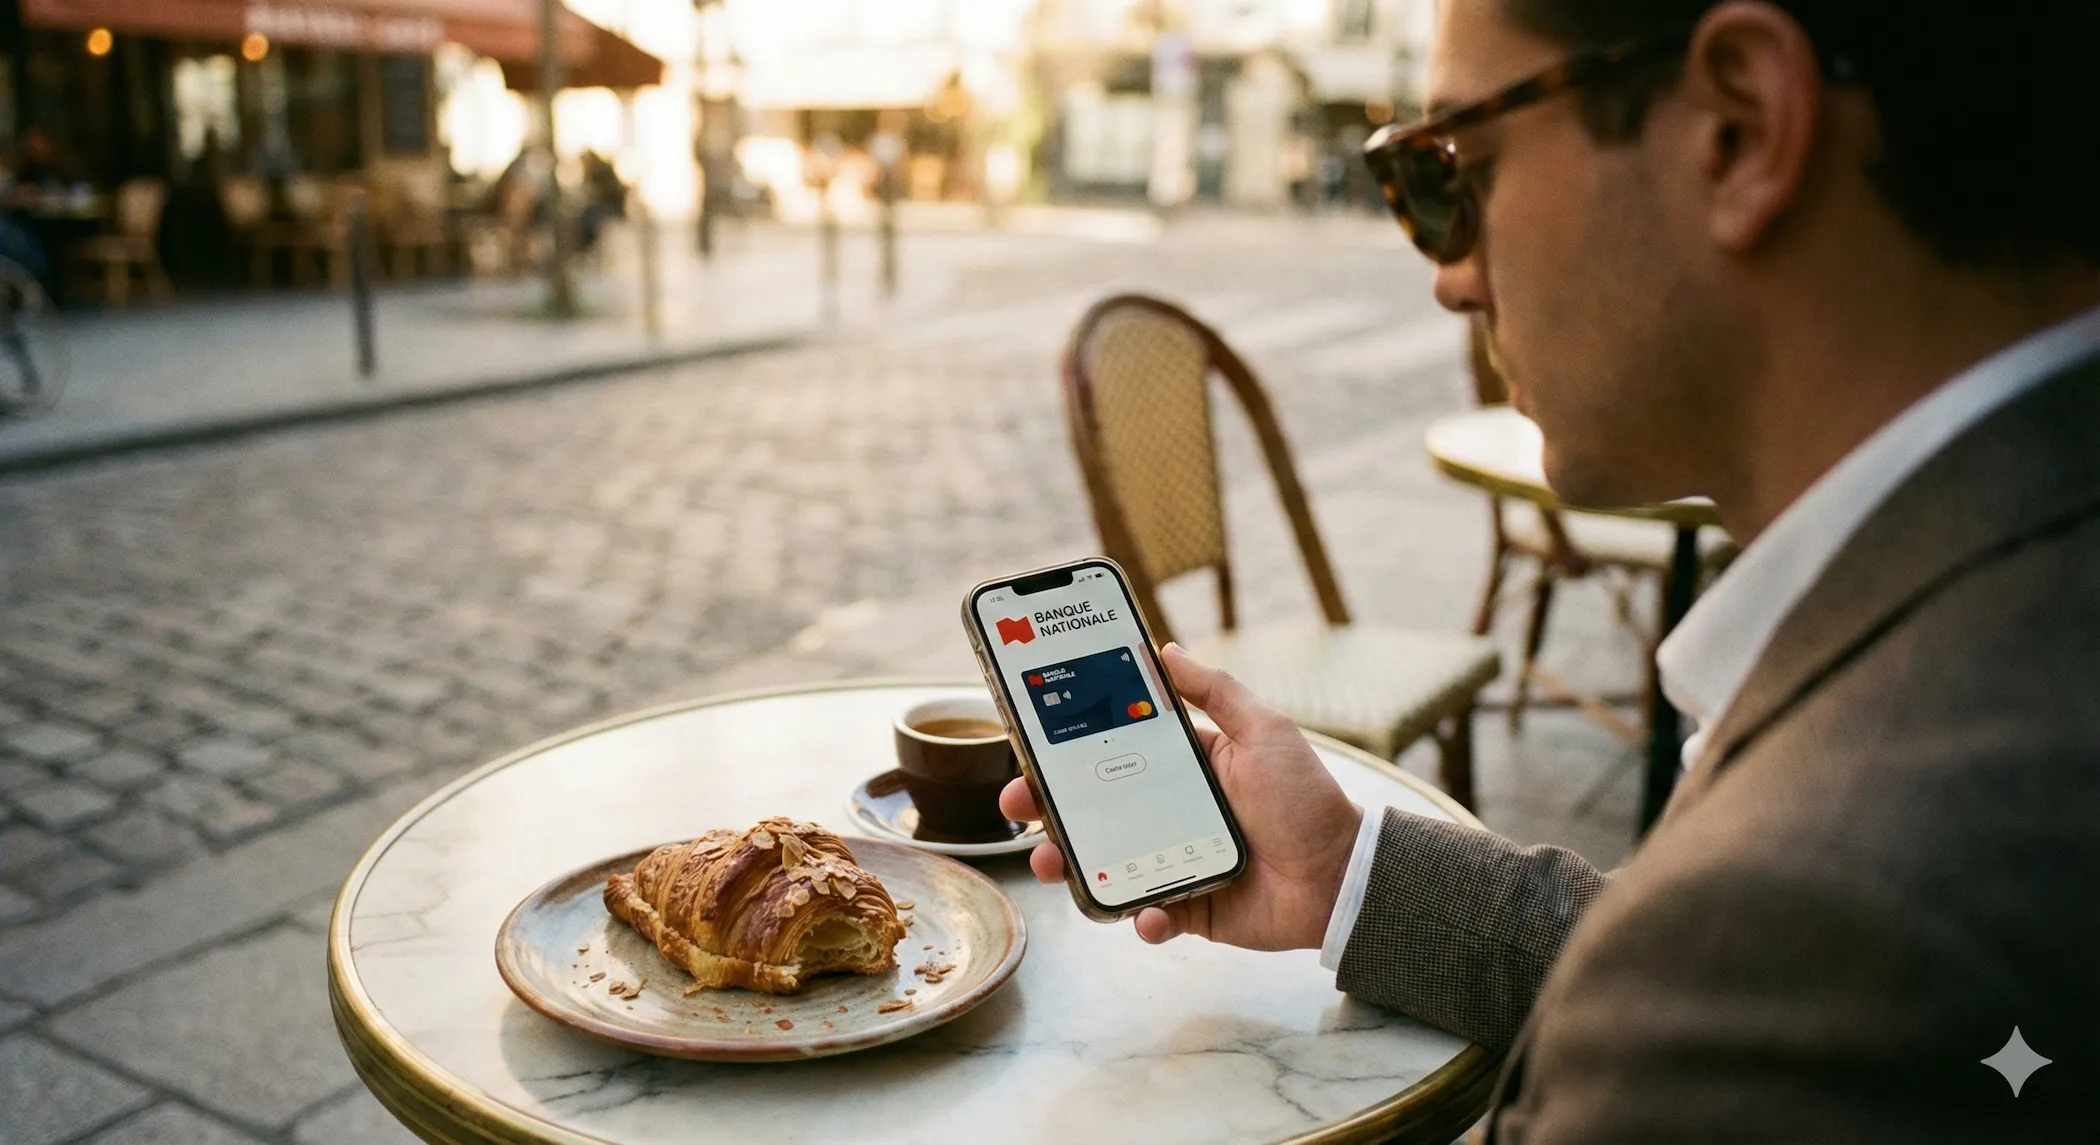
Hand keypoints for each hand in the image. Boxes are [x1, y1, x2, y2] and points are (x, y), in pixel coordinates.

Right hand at [998, 643, 1362, 950]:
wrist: (1342, 877)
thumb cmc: (1307, 799)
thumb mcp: (1264, 732)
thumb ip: (1216, 691)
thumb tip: (1165, 650)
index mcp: (1186, 769)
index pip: (1113, 755)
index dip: (1069, 752)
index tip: (1032, 747)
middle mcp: (1173, 814)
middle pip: (1095, 810)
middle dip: (1048, 809)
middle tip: (1019, 805)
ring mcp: (1175, 862)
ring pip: (1106, 864)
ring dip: (1072, 866)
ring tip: (1051, 863)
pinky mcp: (1190, 908)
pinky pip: (1149, 914)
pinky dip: (1141, 916)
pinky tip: (1145, 913)